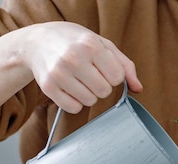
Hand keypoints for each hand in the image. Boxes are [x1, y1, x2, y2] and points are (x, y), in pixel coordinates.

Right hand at [20, 22, 142, 112]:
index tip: (104, 68)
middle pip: (104, 91)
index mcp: (90, 45)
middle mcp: (73, 59)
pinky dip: (75, 102)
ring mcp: (59, 74)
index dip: (113, 75)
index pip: (116, 77)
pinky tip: (70, 88)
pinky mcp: (48, 87)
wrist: (38, 41)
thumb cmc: (75, 42)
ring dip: (88, 94)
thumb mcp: (103, 45)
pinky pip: (73, 108)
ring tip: (79, 80)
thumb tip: (138, 88)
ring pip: (89, 101)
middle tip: (91, 74)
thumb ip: (125, 66)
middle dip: (101, 85)